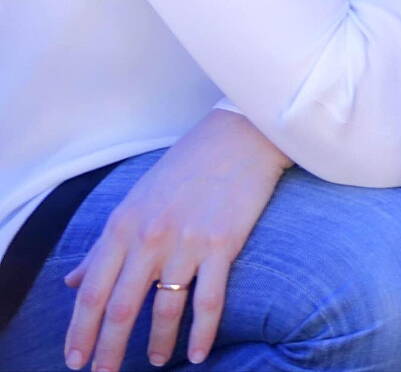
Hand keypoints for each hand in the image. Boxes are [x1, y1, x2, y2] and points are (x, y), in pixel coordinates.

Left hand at [63, 110, 288, 369]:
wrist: (239, 138)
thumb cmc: (185, 168)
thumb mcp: (134, 202)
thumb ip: (104, 245)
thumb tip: (74, 280)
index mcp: (123, 226)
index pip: (93, 292)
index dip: (81, 331)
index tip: (75, 359)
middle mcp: (150, 237)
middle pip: (123, 307)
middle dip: (110, 348)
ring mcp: (187, 242)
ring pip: (165, 307)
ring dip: (159, 342)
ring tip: (157, 362)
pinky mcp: (223, 245)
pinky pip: (209, 299)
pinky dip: (202, 331)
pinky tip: (197, 353)